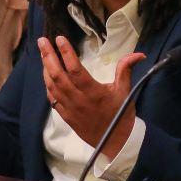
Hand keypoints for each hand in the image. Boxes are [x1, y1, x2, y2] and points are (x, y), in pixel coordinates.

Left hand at [41, 36, 145, 158]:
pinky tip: (47, 75)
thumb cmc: (120, 114)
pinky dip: (48, 85)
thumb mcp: (125, 90)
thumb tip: (138, 54)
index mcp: (93, 92)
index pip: (75, 69)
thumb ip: (126, 69)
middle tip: (42, 41)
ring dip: (45, 69)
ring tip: (43, 54)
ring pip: (52, 86)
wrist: (115, 141)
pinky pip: (52, 99)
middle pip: (58, 75)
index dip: (66, 53)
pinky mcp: (65, 116)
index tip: (59, 38)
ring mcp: (70, 109)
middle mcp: (78, 100)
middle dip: (48, 56)